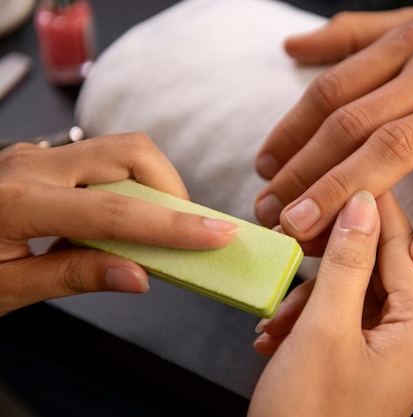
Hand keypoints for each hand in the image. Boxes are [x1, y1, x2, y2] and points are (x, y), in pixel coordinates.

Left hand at [0, 133, 236, 315]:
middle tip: (185, 226)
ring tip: (154, 227)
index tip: (217, 234)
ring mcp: (36, 157)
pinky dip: (127, 188)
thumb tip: (138, 277)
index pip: (115, 213)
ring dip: (151, 184)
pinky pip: (99, 162)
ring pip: (118, 150)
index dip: (173, 226)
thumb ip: (73, 278)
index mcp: (18, 202)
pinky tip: (117, 223)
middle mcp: (32, 166)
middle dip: (171, 186)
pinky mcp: (40, 160)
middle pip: (128, 152)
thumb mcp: (2, 290)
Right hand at [248, 191, 412, 416]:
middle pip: (373, 266)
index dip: (365, 205)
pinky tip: (275, 336)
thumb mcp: (323, 329)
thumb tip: (361, 203)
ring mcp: (393, 348)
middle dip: (325, 257)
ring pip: (350, 293)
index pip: (398, 243)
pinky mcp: (368, 358)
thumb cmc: (311, 415)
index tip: (335, 173)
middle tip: (289, 236)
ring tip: (274, 321)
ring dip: (308, 299)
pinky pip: (341, 319)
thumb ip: (345, 260)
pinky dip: (308, 321)